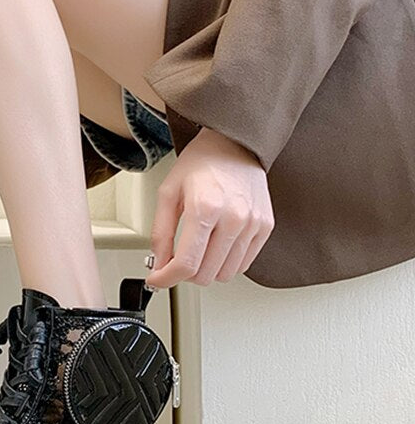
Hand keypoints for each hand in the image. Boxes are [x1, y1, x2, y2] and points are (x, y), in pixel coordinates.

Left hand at [145, 126, 274, 287]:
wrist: (234, 143)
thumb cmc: (201, 164)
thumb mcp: (168, 193)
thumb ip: (160, 233)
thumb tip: (159, 264)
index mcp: (205, 208)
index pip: (186, 263)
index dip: (167, 279)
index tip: (157, 280)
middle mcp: (234, 218)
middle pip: (205, 274)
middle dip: (184, 274)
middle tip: (175, 260)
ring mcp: (253, 224)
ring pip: (225, 274)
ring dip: (206, 271)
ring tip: (197, 251)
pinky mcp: (265, 227)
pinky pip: (243, 264)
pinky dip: (226, 264)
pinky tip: (216, 247)